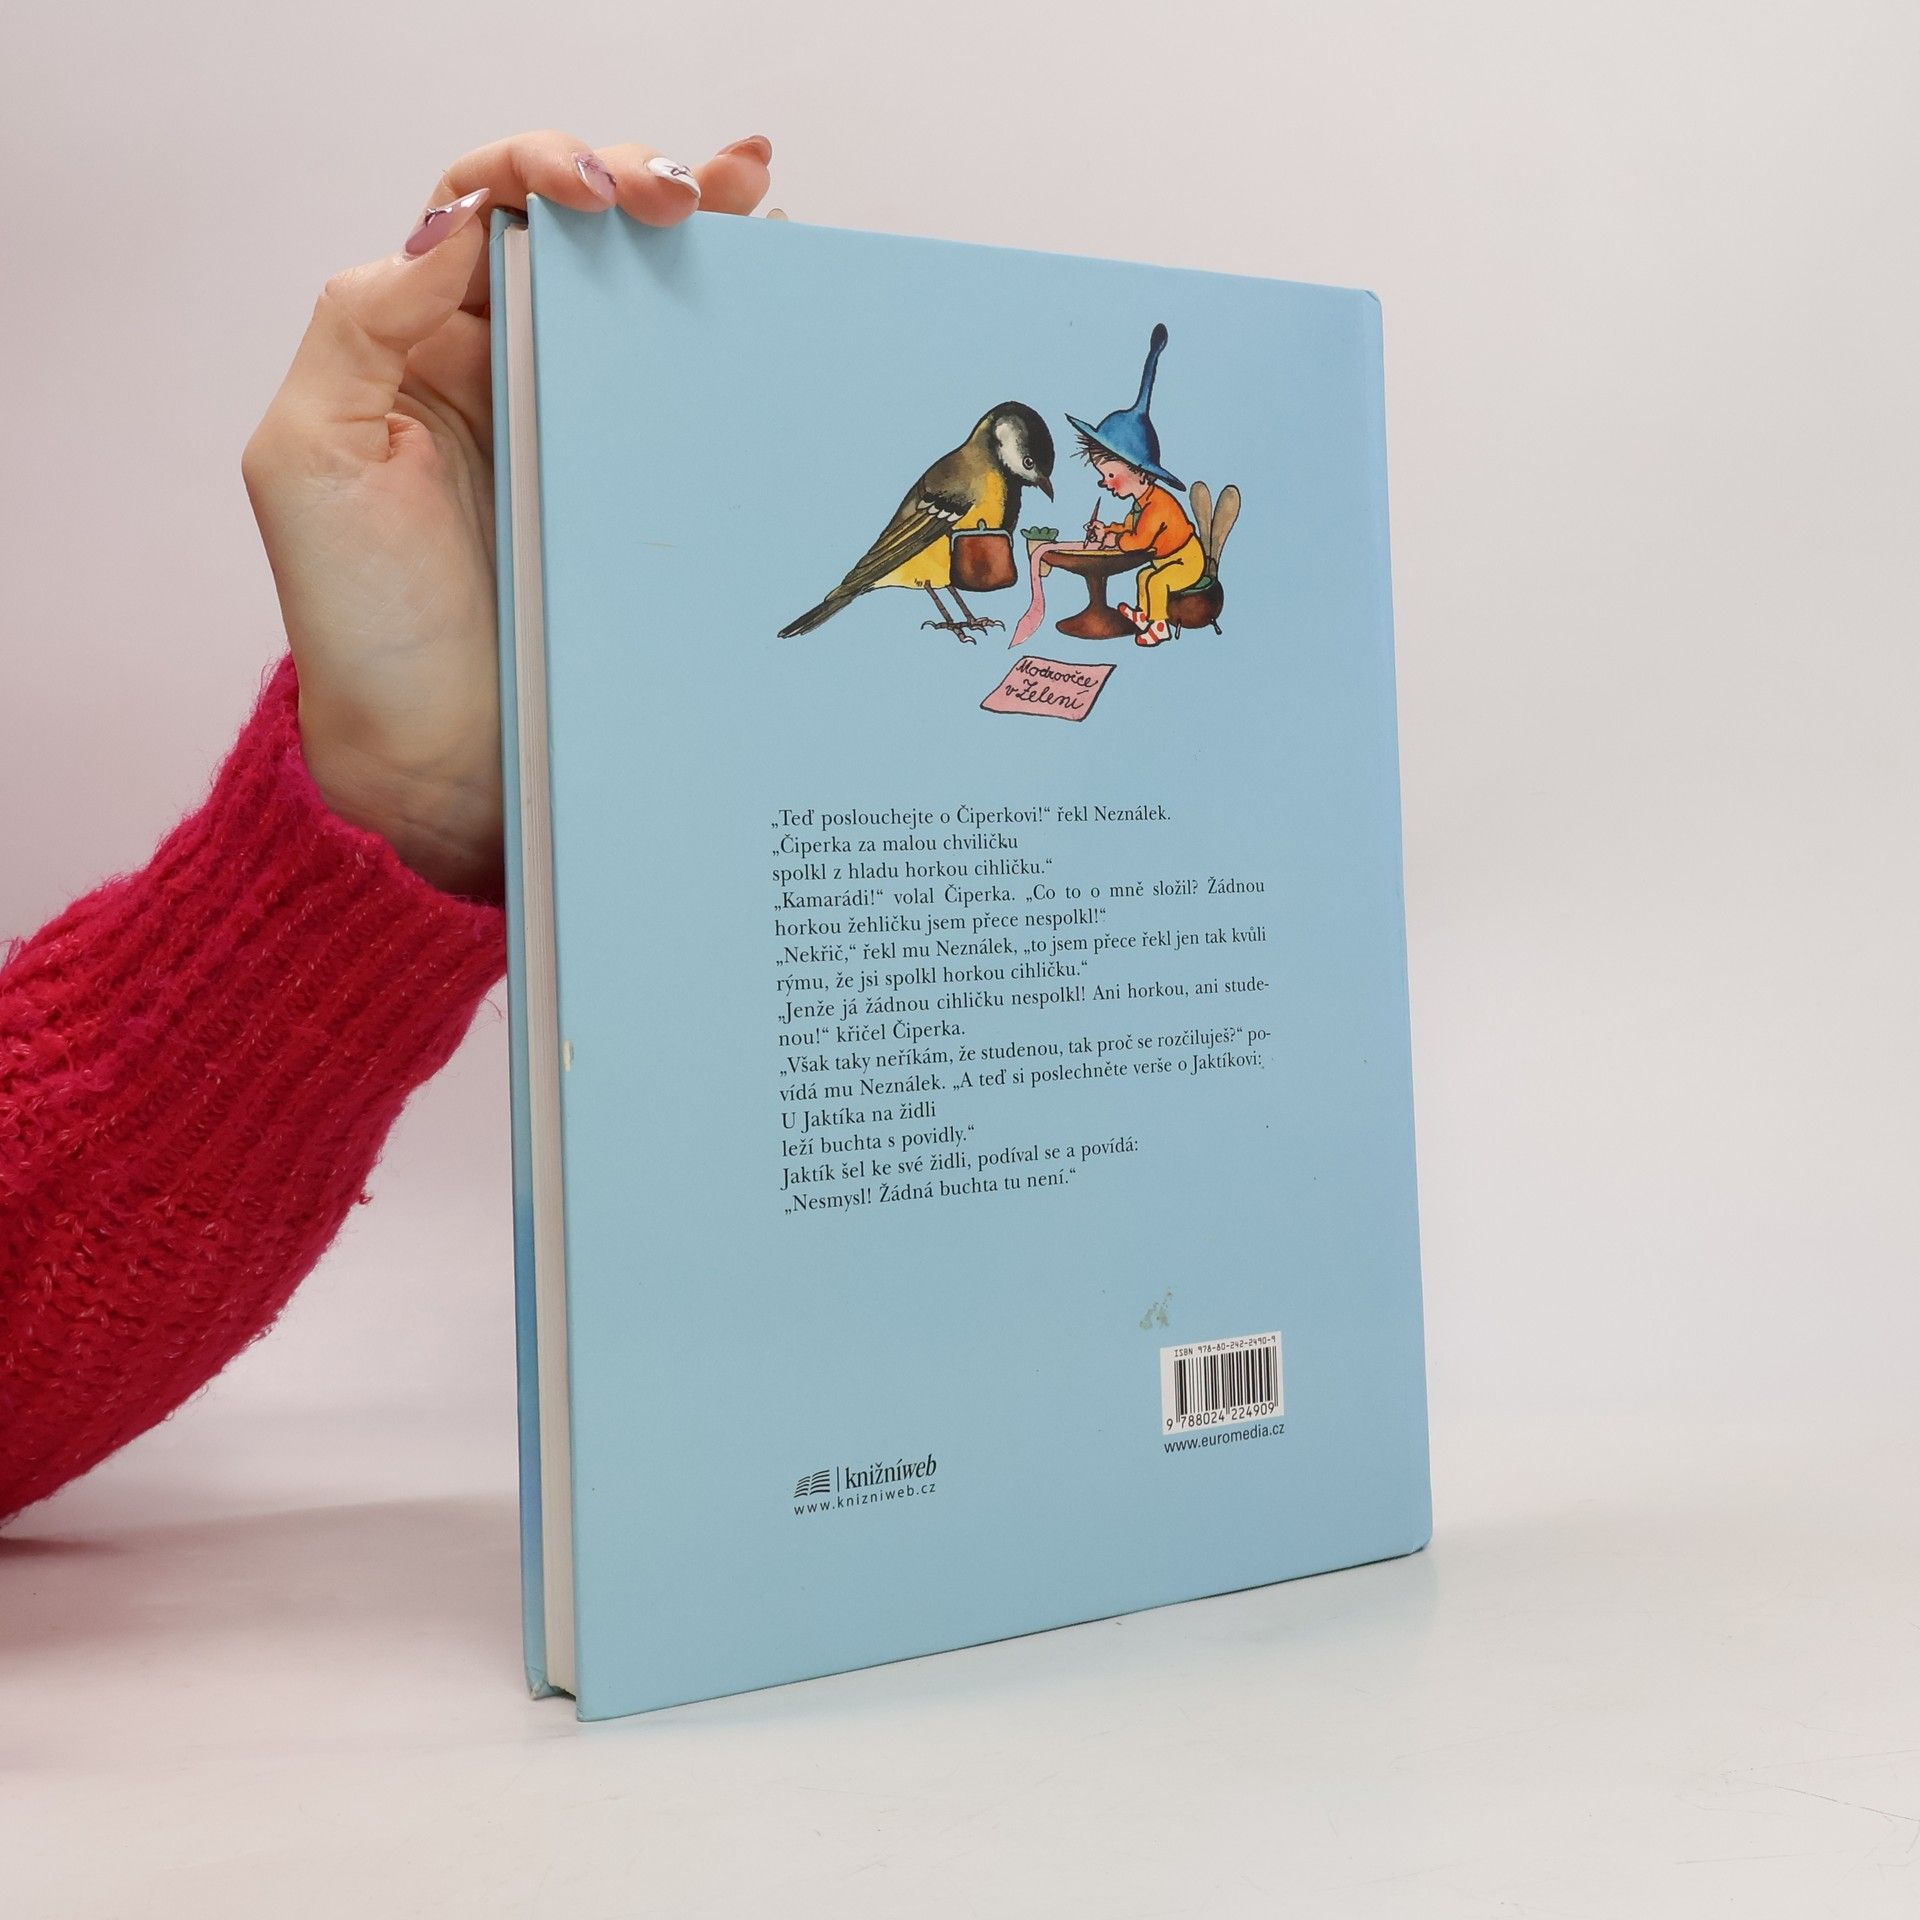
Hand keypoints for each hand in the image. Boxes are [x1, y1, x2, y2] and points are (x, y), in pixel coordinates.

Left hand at [242, 131, 772, 900]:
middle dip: (646, 183)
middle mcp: (507, 369)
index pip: (487, 210)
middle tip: (705, 193)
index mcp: (419, 341)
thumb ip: (362, 323)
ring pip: (647, 303)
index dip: (544, 171)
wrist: (440, 757)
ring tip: (759, 213)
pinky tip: (779, 303)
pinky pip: (690, 399)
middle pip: (584, 238)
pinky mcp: (644, 492)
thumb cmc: (363, 621)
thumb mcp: (311, 456)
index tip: (601, 190)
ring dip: (708, 240)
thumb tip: (459, 224)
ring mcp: (585, 430)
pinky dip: (737, 342)